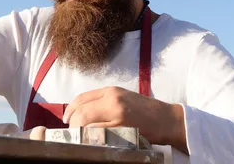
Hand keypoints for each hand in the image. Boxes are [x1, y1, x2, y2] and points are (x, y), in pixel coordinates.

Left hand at [63, 86, 186, 151]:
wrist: (167, 119)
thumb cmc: (144, 109)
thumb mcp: (122, 97)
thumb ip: (103, 100)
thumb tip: (81, 110)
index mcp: (111, 91)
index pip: (82, 98)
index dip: (70, 109)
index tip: (66, 119)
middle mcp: (113, 101)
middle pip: (82, 112)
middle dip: (73, 123)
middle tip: (72, 132)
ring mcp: (118, 116)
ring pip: (88, 125)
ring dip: (81, 133)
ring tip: (80, 138)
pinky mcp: (123, 130)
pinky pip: (100, 136)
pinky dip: (92, 139)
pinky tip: (92, 142)